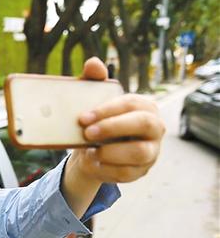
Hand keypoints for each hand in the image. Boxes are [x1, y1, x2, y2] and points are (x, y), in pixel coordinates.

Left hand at [71, 57, 164, 184]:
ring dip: (110, 152)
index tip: (82, 117)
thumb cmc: (97, 121)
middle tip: (87, 133)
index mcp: (145, 106)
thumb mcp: (93, 101)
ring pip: (138, 152)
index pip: (132, 104)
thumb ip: (94, 81)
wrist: (92, 150)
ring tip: (89, 151)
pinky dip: (105, 169)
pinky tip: (91, 163)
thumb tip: (93, 63)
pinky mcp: (141, 171)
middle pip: (143, 125)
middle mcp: (155, 128)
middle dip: (113, 128)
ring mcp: (151, 151)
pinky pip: (126, 174)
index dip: (108, 110)